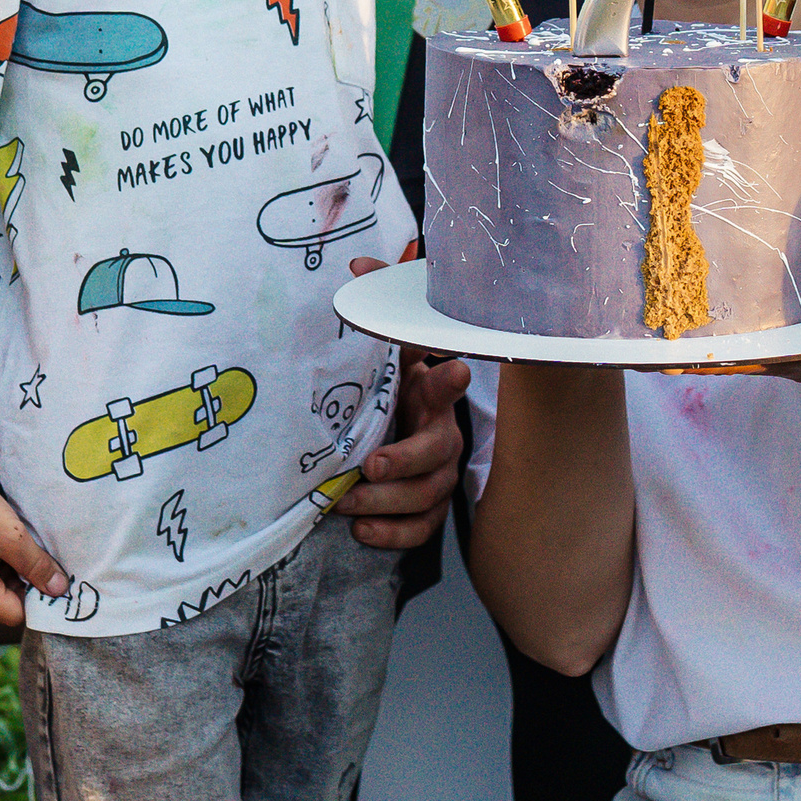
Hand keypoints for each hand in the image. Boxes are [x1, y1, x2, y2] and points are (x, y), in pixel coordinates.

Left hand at [342, 248, 466, 549]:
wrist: (392, 433)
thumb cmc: (387, 388)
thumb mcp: (382, 351)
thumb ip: (373, 306)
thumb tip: (356, 266)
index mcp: (430, 394)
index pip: (447, 383)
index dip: (450, 379)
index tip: (454, 369)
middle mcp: (442, 436)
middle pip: (438, 453)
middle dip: (405, 460)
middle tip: (369, 464)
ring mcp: (439, 476)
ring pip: (427, 497)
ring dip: (385, 503)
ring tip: (346, 502)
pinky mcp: (428, 510)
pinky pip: (421, 530)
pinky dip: (391, 535)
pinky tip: (361, 531)